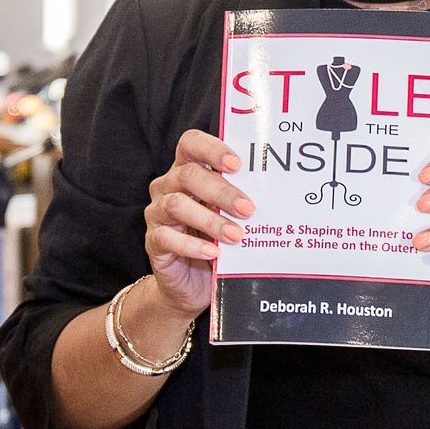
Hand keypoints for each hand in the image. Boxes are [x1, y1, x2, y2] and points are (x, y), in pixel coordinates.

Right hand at [143, 129, 254, 317]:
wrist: (193, 284)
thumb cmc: (217, 242)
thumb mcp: (230, 217)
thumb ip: (241, 202)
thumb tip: (275, 195)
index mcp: (187, 171)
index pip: (191, 144)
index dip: (212, 149)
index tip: (237, 164)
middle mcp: (168, 186)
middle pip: (188, 175)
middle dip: (222, 191)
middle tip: (248, 208)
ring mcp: (158, 213)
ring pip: (177, 205)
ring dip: (211, 220)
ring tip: (236, 235)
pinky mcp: (154, 241)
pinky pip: (168, 238)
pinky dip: (193, 245)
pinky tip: (214, 252)